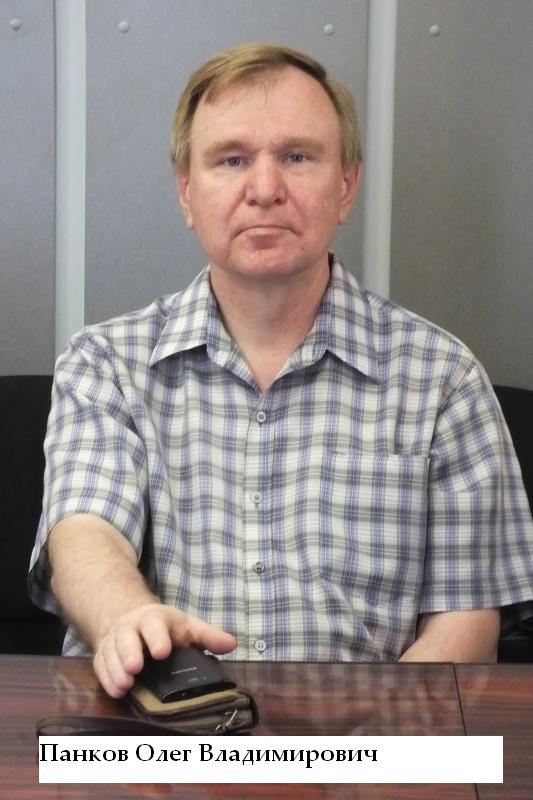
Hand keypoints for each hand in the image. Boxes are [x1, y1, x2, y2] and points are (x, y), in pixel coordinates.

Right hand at [93, 603, 235, 697]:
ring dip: (115, 669)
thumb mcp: (188, 626)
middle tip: (135, 668)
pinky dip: (106, 678)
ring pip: (110, 651)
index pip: (154, 624)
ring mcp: (114, 641)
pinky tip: (115, 690)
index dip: (157, 637)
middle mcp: (131, 627)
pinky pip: (100, 665)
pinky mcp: (103, 655)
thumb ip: (208, 636)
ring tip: (124, 685)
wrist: (131, 618)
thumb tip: (231, 644)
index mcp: (154, 619)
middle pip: (126, 636)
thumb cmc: (165, 627)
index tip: (162, 652)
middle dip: (129, 651)